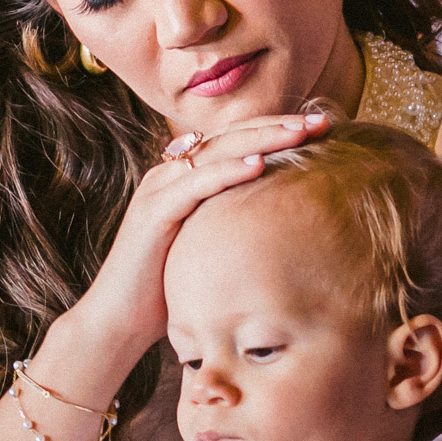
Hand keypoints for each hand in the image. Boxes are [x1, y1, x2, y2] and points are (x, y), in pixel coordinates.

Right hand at [69, 112, 328, 360]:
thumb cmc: (169, 287)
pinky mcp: (153, 213)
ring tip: (299, 132)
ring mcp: (159, 189)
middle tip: (321, 120)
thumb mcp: (210, 245)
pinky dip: (227, 172)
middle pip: (230, 135)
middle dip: (278, 125)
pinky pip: (194, 184)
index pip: (236, 139)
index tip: (322, 127)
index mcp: (185, 177)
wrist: (119, 320)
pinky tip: (259, 164)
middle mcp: (170, 174)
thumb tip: (286, 222)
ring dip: (261, 139)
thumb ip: (235, 222)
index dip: (277, 129)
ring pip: (216, 151)